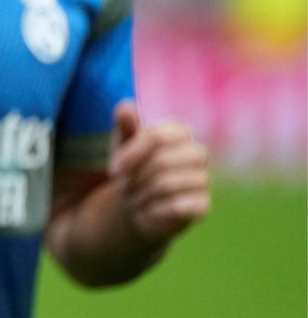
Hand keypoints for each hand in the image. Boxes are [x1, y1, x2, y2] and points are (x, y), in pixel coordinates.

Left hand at [107, 101, 210, 245]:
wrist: (138, 206)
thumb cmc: (131, 169)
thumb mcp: (122, 146)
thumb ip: (125, 126)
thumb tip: (125, 106)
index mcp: (179, 132)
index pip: (157, 136)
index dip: (132, 153)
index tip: (113, 169)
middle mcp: (197, 153)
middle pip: (161, 161)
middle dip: (135, 176)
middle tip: (123, 186)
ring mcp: (203, 180)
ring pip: (166, 184)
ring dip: (140, 194)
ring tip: (134, 198)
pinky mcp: (203, 205)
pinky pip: (175, 207)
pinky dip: (152, 211)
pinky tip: (148, 211)